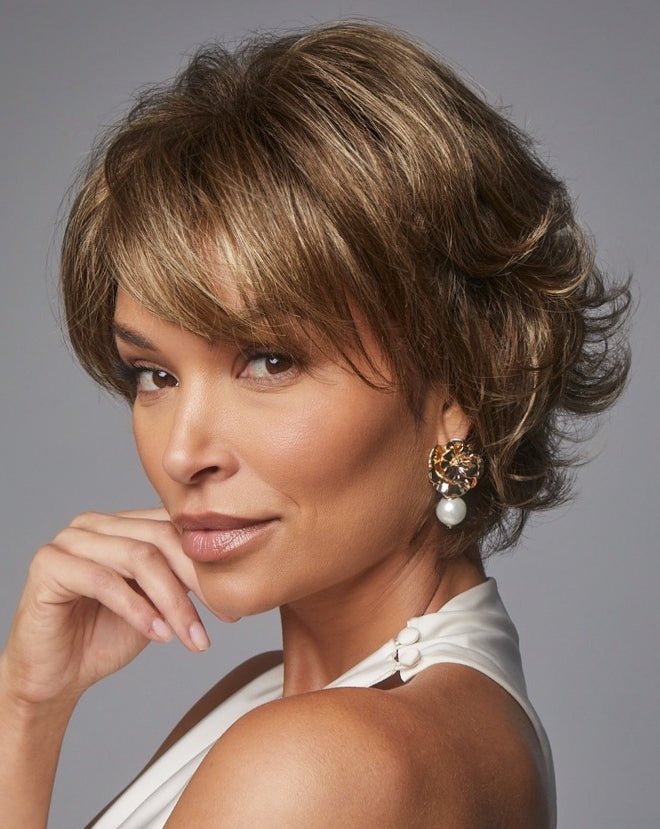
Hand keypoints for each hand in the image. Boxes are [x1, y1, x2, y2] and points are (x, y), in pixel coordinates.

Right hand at [1, 508, 226, 706]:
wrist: (55, 677)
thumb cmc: (104, 636)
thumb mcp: (156, 602)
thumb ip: (181, 578)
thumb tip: (230, 571)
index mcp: (122, 524)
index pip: (173, 527)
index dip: (208, 562)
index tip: (233, 603)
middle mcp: (95, 523)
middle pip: (161, 538)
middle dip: (196, 581)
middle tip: (222, 618)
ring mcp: (69, 539)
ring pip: (139, 558)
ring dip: (173, 602)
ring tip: (192, 636)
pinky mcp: (49, 564)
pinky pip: (105, 581)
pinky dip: (139, 609)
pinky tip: (158, 634)